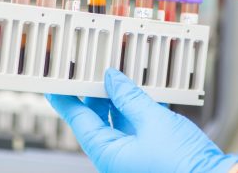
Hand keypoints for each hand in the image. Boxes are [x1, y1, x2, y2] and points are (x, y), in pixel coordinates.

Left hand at [46, 68, 237, 172]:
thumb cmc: (184, 165)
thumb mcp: (152, 121)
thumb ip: (129, 97)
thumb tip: (112, 79)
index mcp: (109, 155)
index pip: (79, 121)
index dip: (65, 100)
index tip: (54, 86)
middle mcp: (117, 157)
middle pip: (95, 120)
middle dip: (93, 95)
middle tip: (89, 73)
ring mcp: (132, 155)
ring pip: (114, 121)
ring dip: (113, 99)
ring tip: (112, 77)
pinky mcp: (147, 151)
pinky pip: (131, 126)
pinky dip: (131, 108)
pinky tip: (134, 93)